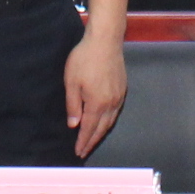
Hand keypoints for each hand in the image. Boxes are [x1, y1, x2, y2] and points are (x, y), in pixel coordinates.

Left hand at [65, 27, 128, 156]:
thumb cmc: (84, 59)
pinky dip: (109, 121)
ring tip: (93, 140)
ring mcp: (119, 96)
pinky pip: (116, 112)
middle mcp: (111, 103)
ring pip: (111, 121)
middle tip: (84, 151)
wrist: (105, 41)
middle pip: (102, 128)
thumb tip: (74, 125)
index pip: (89, 129)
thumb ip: (73, 106)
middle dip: (92, 141)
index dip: (83, 141)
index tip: (78, 152)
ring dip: (101, 133)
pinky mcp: (123, 89)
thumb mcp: (71, 82)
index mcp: (97, 103)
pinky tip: (104, 121)